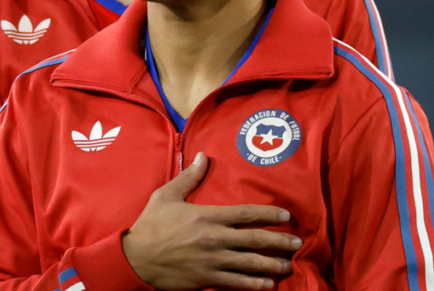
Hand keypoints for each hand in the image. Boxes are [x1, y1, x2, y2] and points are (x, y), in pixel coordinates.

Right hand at [122, 152, 301, 289]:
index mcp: (206, 216)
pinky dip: (255, 284)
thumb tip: (202, 156)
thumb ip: (188, 178)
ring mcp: (213, 261)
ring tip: (287, 265)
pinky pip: (237, 283)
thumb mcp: (165, 195)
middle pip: (255, 240)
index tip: (286, 216)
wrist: (136, 257)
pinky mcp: (207, 279)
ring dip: (273, 264)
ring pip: (251, 263)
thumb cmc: (150, 224)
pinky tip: (268, 284)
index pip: (246, 214)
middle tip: (297, 243)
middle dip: (279, 242)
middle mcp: (214, 238)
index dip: (269, 214)